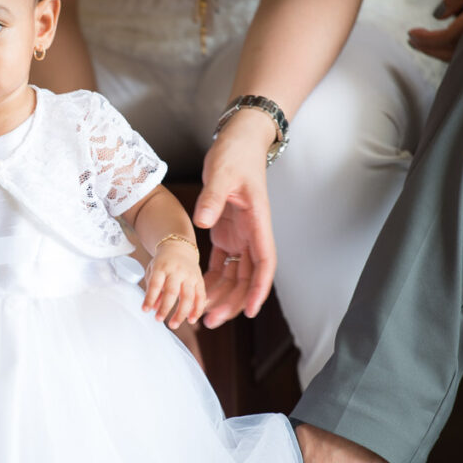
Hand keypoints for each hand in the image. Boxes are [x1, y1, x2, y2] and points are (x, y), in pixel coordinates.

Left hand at [142, 239, 205, 328]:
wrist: (179, 247)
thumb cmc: (163, 262)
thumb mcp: (153, 271)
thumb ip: (152, 289)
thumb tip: (153, 308)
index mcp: (162, 267)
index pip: (155, 284)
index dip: (149, 298)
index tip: (145, 310)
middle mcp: (176, 271)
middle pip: (172, 292)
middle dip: (165, 308)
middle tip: (158, 320)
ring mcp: (190, 275)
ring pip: (188, 296)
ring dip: (181, 313)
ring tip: (173, 324)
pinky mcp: (199, 280)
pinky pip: (200, 296)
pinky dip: (197, 309)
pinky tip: (191, 319)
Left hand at [193, 110, 276, 327]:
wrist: (237, 140)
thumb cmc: (235, 153)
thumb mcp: (222, 173)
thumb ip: (213, 197)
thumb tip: (202, 221)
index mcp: (258, 222)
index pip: (264, 263)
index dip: (259, 289)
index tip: (251, 312)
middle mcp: (252, 234)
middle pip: (248, 277)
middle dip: (233, 302)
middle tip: (210, 321)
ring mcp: (240, 235)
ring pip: (235, 275)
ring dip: (221, 295)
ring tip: (201, 315)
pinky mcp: (227, 232)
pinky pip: (222, 264)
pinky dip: (212, 280)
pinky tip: (198, 293)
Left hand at [408, 0, 462, 61]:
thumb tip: (438, 17)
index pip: (452, 36)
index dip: (428, 41)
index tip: (410, 34)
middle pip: (459, 51)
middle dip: (431, 49)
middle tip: (412, 40)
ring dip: (443, 49)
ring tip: (422, 40)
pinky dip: (459, 44)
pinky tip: (444, 35)